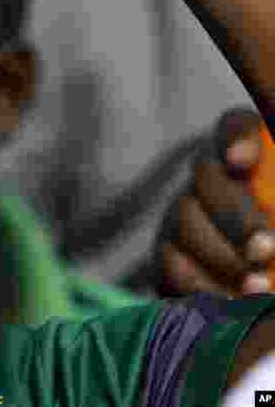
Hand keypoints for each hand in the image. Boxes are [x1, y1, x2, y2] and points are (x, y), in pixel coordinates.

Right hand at [158, 109, 274, 296]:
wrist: (263, 288)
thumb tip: (258, 196)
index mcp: (248, 158)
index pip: (235, 129)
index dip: (237, 140)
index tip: (243, 163)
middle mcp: (209, 179)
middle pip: (205, 177)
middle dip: (235, 216)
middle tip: (266, 250)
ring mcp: (181, 217)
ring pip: (182, 221)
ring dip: (221, 257)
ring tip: (259, 288)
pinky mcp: (167, 258)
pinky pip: (167, 264)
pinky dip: (199, 286)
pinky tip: (229, 303)